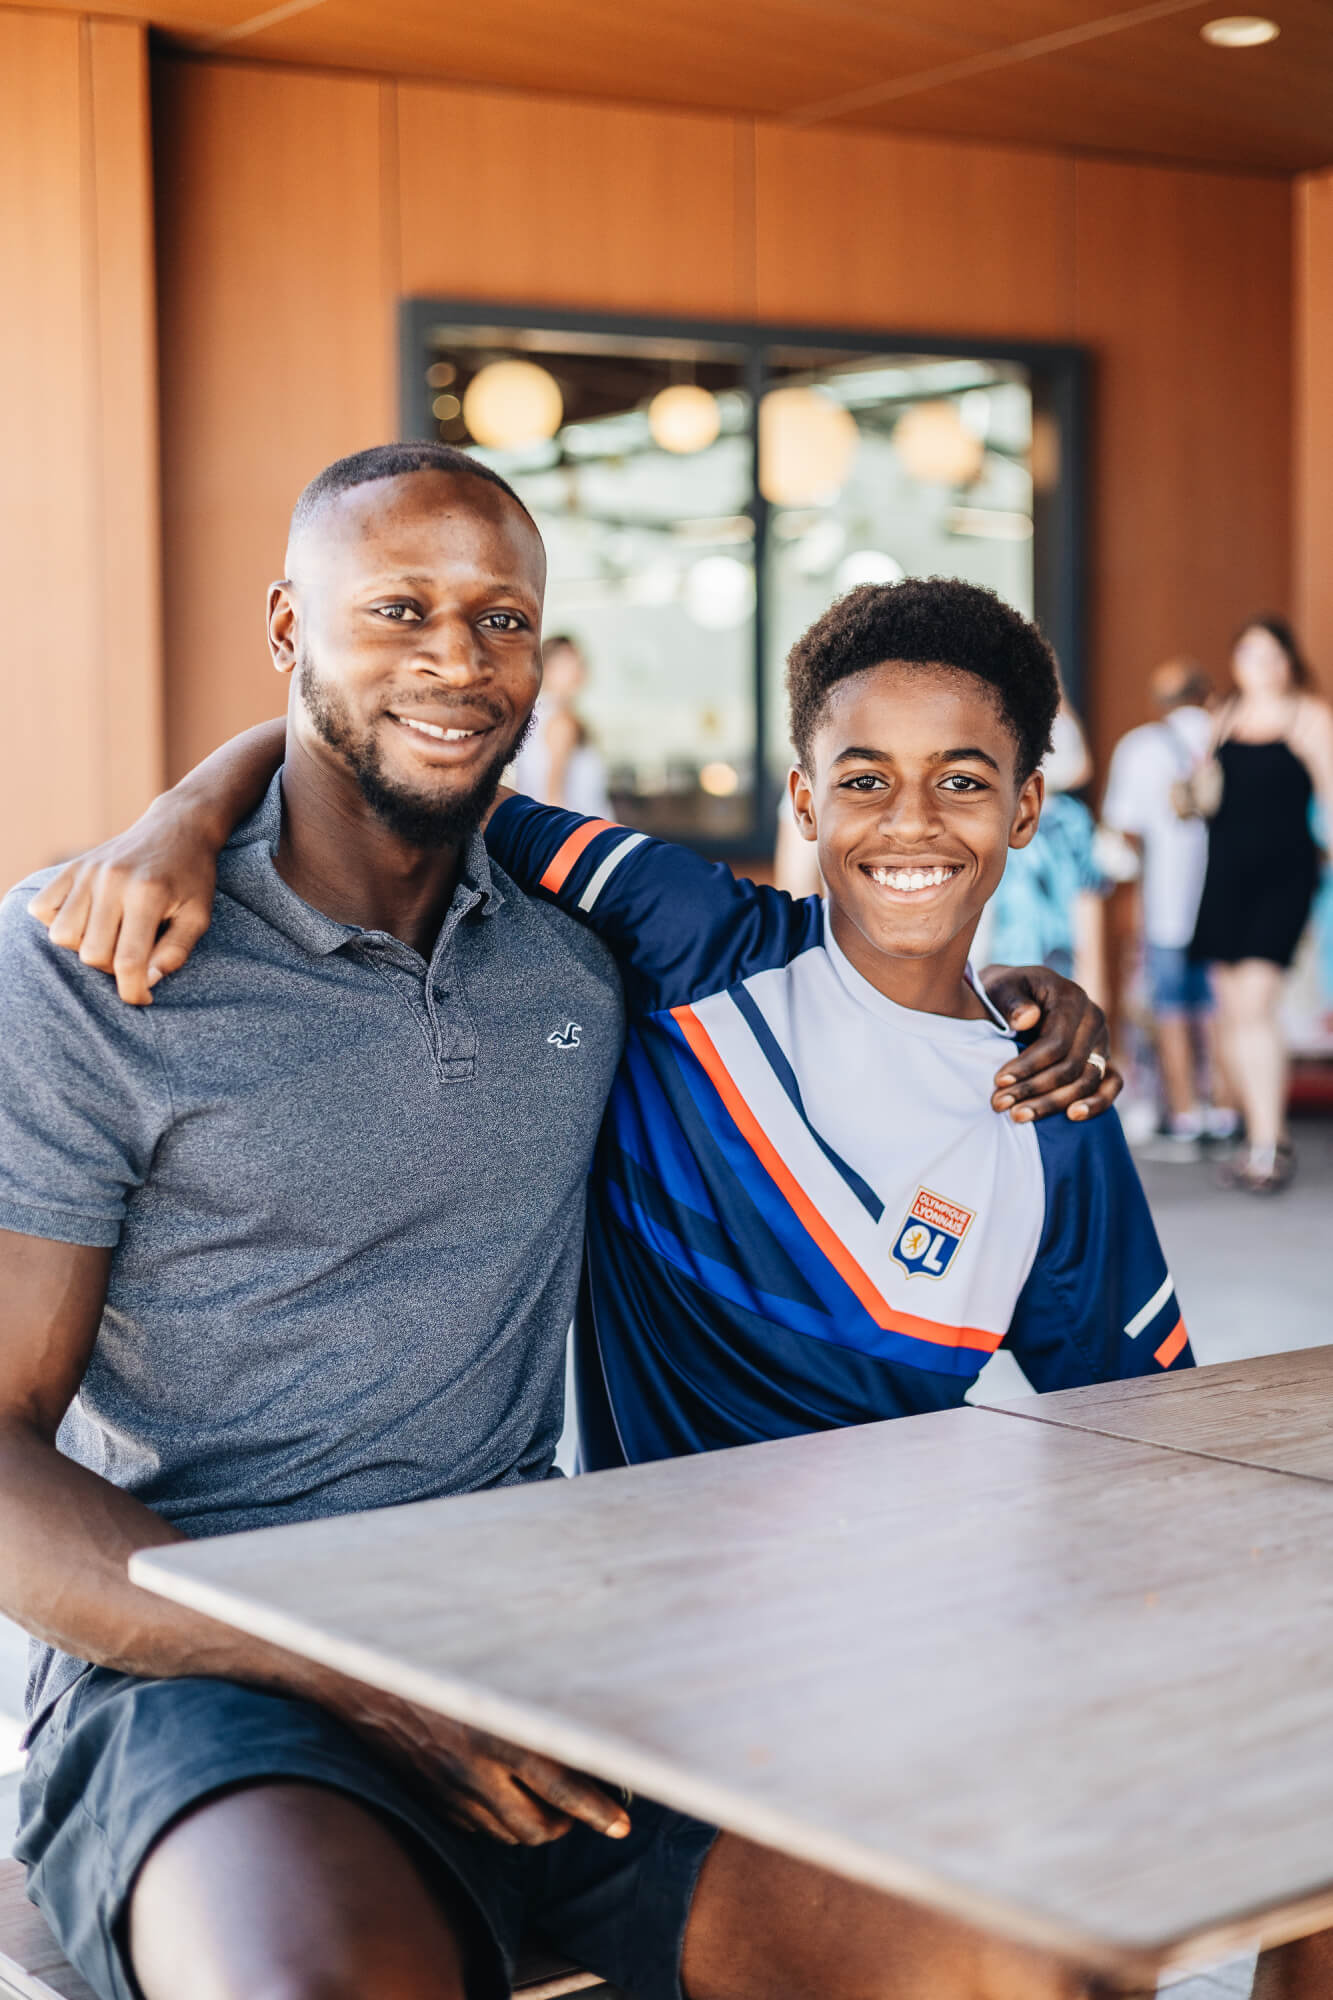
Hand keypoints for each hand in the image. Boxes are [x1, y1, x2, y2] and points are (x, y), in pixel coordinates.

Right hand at [27, 803, 217, 1005]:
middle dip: (112, 968)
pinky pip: (42, 908)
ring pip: (61, 935)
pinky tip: (86, 921)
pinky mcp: (72, 867)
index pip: (128, 961)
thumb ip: (174, 953)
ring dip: (84, 948)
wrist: (177, 827)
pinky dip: (58, 923)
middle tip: (134, 958)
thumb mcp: (199, 916)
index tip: (142, 998)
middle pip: (92, 953)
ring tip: (110, 938)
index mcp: (148, 894)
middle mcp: (112, 881)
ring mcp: (87, 872)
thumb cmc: (192, 877)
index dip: (132, 991)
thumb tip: (144, 982)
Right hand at [315, 1673, 630, 1846]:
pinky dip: (499, 1821)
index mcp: (498, 1733)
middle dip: (567, 1824)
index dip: (595, 1809)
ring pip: (508, 1833)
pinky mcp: (433, 1802)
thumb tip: (582, 1713)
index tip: (620, 1824)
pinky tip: (506, 1798)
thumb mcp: (494, 1669)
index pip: (561, 1786)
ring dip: (535, 1826)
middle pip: (538, 1826)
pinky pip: (477, 1827)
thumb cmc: (440, 1659)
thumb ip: (535, 1695)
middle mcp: (476, 1772)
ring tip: (549, 1806)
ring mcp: (451, 1793)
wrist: (368, 1679)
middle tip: (583, 1810)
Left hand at [980, 964, 1120, 1123]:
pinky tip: (1072, 1116)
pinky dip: (1096, 1103)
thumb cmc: (1007, 993)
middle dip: (1034, 1089)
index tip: (999, 1082)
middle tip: (1000, 1105)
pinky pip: (1111, 1085)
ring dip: (1053, 1103)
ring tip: (1019, 1116)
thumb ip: (1012, 1002)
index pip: (1056, 1042)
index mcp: (1072, 998)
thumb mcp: (1002, 989)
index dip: (1028, 1065)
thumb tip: (1026, 1019)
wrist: (1019, 994)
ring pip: (1087, 1081)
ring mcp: (1102, 1041)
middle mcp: (1093, 1019)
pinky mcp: (1103, 1059)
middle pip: (1071, 1066)